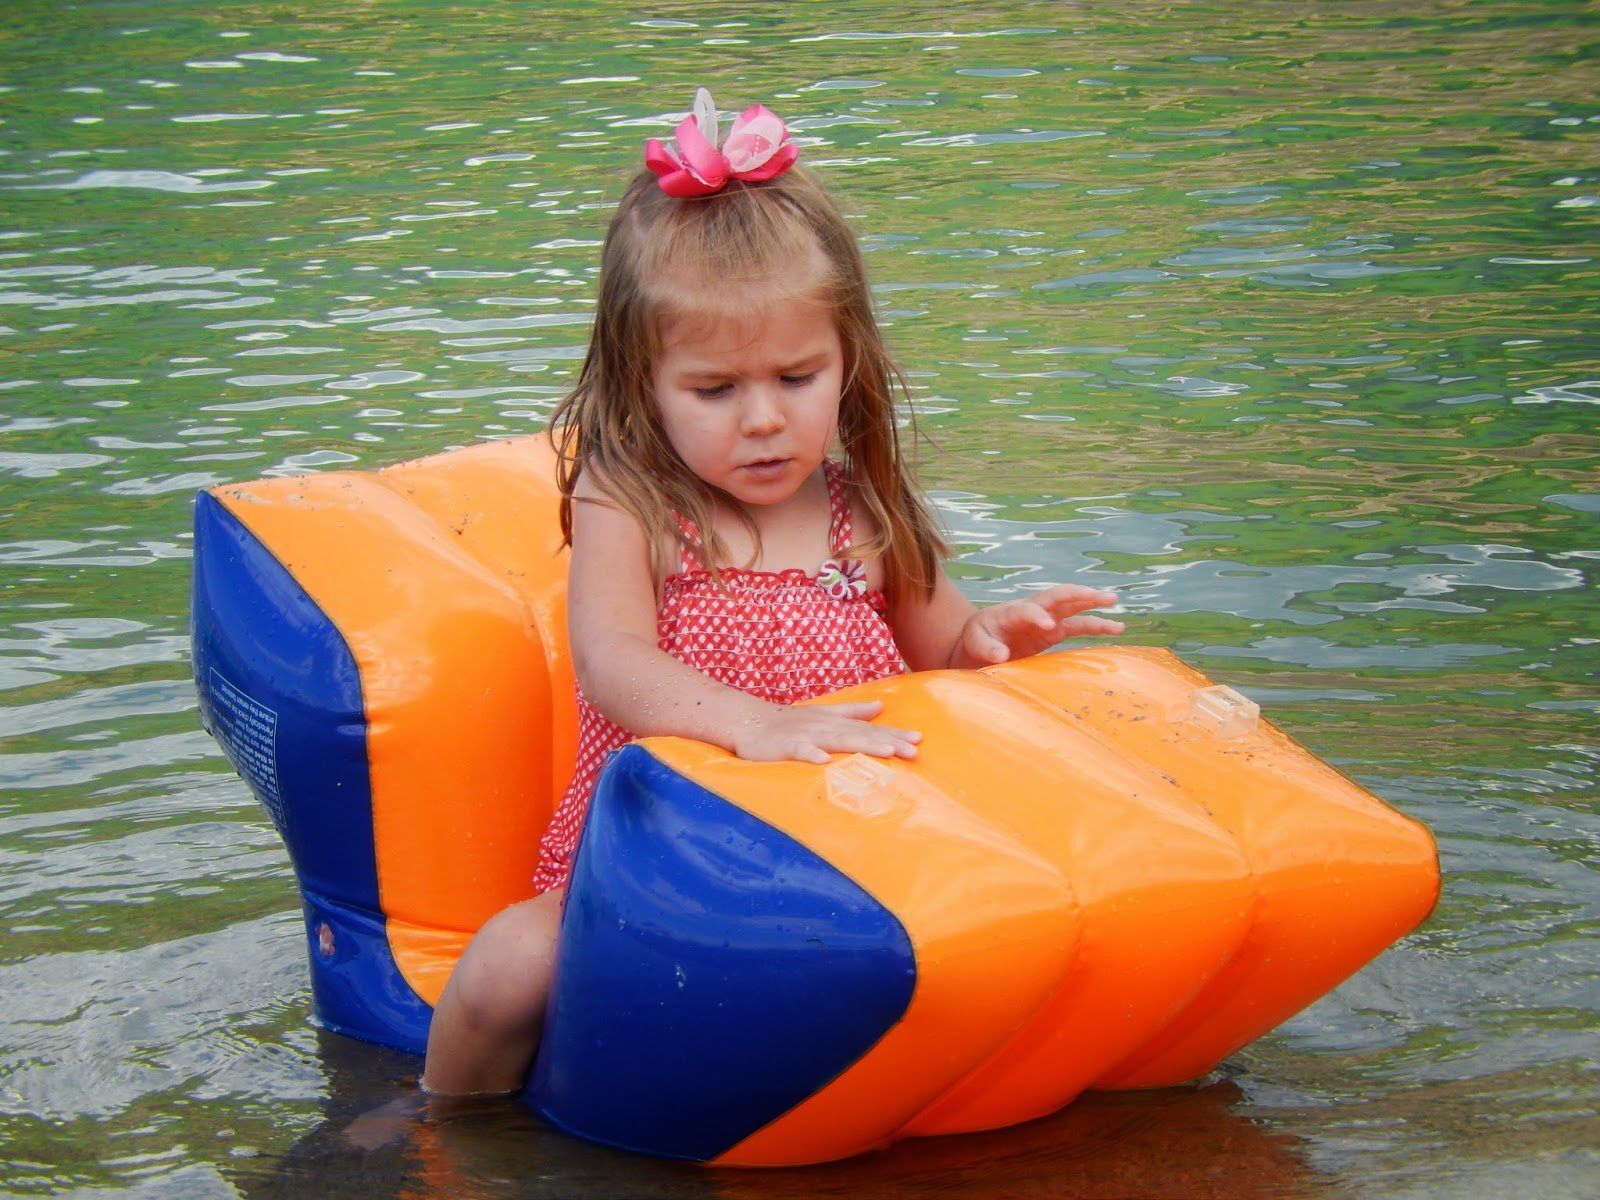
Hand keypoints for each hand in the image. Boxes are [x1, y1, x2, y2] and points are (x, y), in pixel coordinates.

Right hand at [731, 699, 920, 764]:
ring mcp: (805, 736)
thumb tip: (879, 707)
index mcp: (834, 722)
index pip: (869, 729)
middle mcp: (824, 727)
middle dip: (888, 741)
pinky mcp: (783, 746)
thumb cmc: (789, 722)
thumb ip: (851, 712)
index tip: (919, 740)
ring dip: (862, 745)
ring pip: (837, 740)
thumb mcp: (824, 714)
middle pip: (860, 735)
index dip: (894, 734)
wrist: (748, 721)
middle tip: (913, 750)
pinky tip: (824, 761)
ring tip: (887, 751)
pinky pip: (798, 750)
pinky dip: (810, 754)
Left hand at [953, 585, 1123, 667]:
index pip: (1027, 609)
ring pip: (1072, 607)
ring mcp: (1045, 619)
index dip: (1037, 616)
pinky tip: (1117, 627)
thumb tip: (1000, 655)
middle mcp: (1031, 610)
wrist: (979, 644)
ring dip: (1092, 603)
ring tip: (1114, 600)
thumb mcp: (975, 643)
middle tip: (1099, 595)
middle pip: (1056, 597)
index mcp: (1009, 611)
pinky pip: (1078, 626)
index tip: (1049, 626)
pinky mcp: (1053, 632)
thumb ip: (986, 647)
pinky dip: (1096, 625)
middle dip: (1077, 595)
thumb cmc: (976, 640)